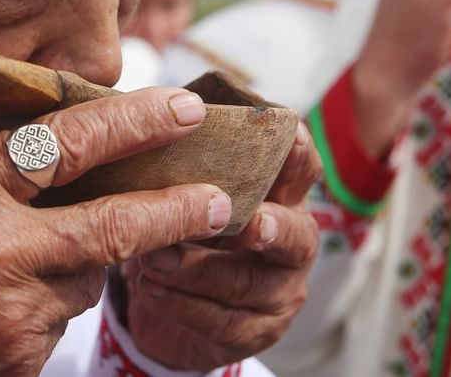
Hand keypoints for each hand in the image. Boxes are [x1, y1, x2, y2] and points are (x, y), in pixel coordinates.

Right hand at [0, 88, 230, 376]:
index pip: (65, 142)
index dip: (133, 121)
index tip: (183, 107)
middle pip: (111, 223)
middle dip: (176, 208)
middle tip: (222, 197)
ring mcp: (8, 315)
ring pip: (85, 278)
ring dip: (86, 261)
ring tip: (36, 254)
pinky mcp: (15, 363)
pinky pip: (57, 326)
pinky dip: (51, 305)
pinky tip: (5, 304)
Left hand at [120, 123, 321, 369]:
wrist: (172, 302)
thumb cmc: (185, 228)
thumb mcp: (188, 191)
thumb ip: (189, 165)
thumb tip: (154, 117)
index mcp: (282, 195)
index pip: (301, 166)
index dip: (296, 152)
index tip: (284, 137)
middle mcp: (293, 241)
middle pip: (293, 234)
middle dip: (267, 228)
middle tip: (246, 223)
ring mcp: (280, 291)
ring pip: (245, 284)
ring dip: (195, 272)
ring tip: (153, 258)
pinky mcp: (256, 332)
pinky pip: (221, 323)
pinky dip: (179, 305)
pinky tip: (149, 288)